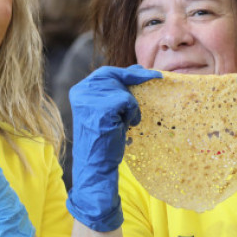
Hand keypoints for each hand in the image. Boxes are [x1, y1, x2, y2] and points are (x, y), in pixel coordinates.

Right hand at [66, 65, 161, 231]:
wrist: (95, 165)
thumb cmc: (103, 141)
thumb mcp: (104, 111)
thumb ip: (112, 92)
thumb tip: (137, 71)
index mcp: (79, 91)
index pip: (105, 73)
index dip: (127, 71)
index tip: (145, 71)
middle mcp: (82, 91)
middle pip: (115, 75)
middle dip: (136, 77)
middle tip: (156, 77)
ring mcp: (91, 99)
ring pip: (124, 90)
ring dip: (131, 106)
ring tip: (123, 122)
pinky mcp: (103, 108)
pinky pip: (129, 102)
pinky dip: (133, 114)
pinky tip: (126, 126)